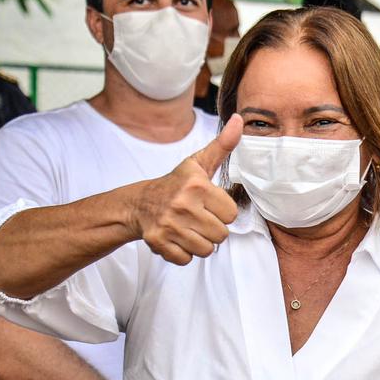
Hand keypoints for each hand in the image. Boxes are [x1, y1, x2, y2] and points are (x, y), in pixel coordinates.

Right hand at [130, 114, 241, 264]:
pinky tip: (176, 237)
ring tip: (189, 227)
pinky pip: (186, 259)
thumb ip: (223, 145)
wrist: (139, 204)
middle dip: (212, 229)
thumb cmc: (177, 184)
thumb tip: (240, 120)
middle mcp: (182, 205)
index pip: (231, 214)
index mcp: (196, 186)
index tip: (209, 204)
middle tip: (198, 217)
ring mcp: (168, 226)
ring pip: (206, 250)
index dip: (222, 211)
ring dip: (200, 242)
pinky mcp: (158, 243)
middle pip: (221, 235)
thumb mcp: (199, 163)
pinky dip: (183, 253)